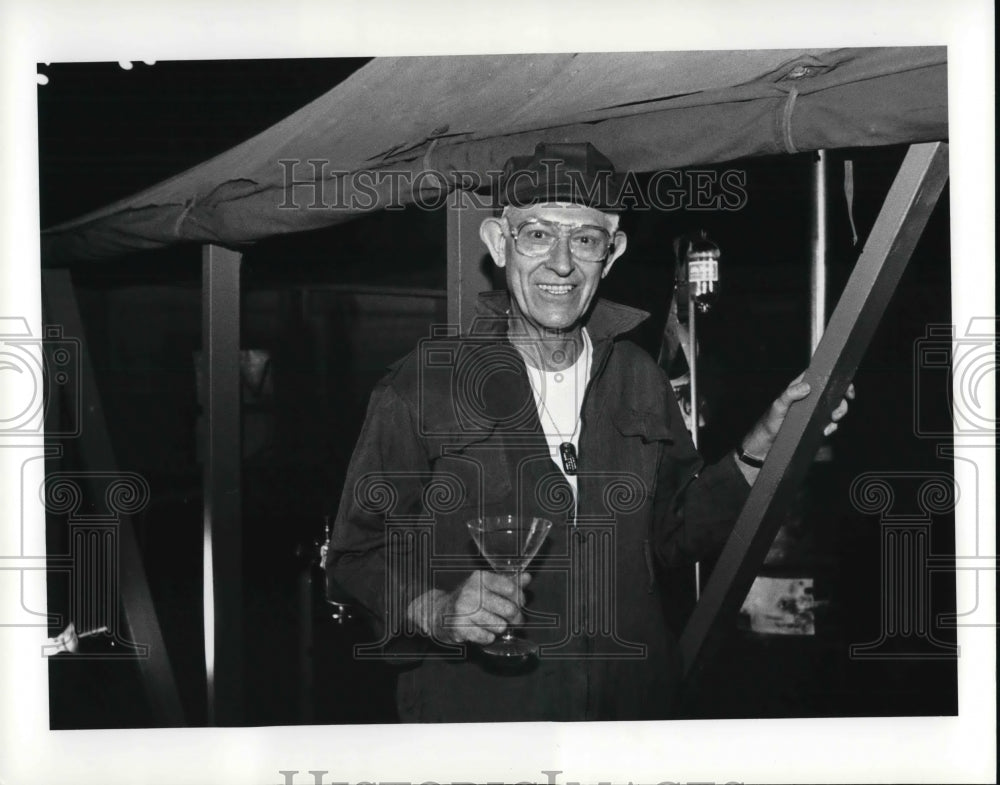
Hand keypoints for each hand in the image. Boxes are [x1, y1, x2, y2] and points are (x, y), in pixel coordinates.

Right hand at [410, 571, 530, 644]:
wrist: (439, 612)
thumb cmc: (468, 599)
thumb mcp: (486, 586)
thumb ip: (508, 582)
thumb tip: (527, 578)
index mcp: (480, 578)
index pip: (511, 588)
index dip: (520, 598)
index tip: (519, 603)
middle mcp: (471, 591)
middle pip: (509, 609)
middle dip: (515, 618)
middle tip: (512, 620)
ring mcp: (463, 610)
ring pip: (500, 626)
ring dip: (499, 628)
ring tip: (491, 624)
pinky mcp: (459, 627)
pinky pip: (487, 637)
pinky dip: (487, 637)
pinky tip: (481, 631)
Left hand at [741, 373, 855, 460]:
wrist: (765, 446)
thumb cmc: (768, 424)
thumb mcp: (778, 406)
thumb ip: (790, 394)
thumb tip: (807, 386)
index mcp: (799, 389)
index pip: (820, 378)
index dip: (835, 379)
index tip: (846, 387)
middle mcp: (808, 399)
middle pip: (832, 394)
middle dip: (841, 401)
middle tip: (837, 412)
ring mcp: (812, 413)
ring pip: (833, 408)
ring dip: (837, 414)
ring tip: (831, 421)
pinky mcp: (814, 426)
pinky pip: (829, 424)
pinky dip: (831, 427)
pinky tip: (825, 431)